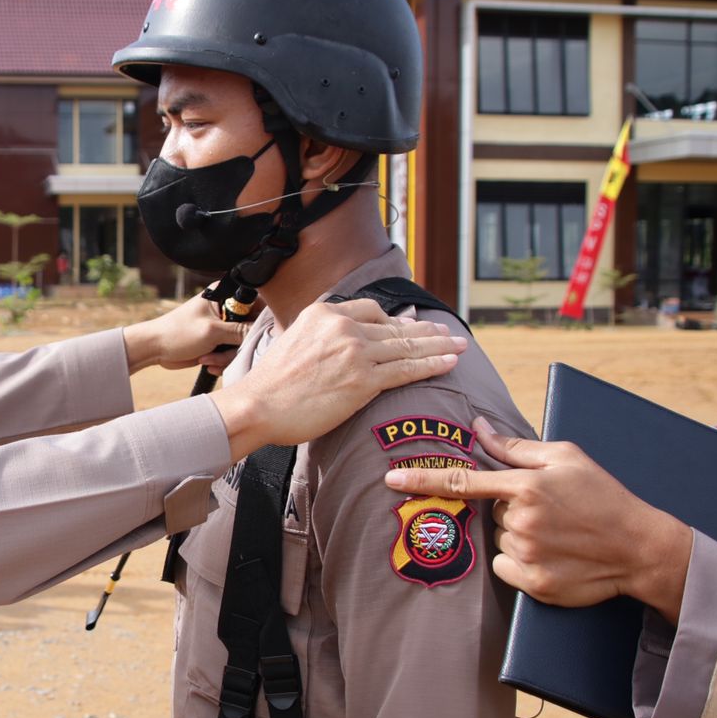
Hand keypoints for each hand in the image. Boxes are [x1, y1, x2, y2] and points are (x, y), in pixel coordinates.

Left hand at [122, 287, 251, 374]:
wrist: (156, 349)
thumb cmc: (177, 333)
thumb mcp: (212, 331)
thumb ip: (239, 331)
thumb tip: (262, 332)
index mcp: (224, 295)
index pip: (255, 304)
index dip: (257, 321)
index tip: (252, 336)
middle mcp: (226, 309)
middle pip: (250, 328)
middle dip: (236, 346)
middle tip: (219, 353)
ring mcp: (223, 327)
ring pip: (242, 345)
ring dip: (226, 357)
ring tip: (207, 358)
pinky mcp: (219, 343)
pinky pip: (232, 354)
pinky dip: (221, 361)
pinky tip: (206, 362)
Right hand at [211, 298, 466, 458]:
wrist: (258, 406)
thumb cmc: (271, 384)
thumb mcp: (292, 340)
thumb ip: (319, 335)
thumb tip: (338, 343)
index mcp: (324, 313)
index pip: (371, 310)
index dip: (395, 320)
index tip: (410, 327)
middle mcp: (342, 327)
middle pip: (395, 326)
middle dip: (426, 331)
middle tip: (447, 332)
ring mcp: (355, 352)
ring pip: (407, 346)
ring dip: (438, 346)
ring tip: (458, 346)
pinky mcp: (363, 380)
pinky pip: (406, 370)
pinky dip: (432, 365)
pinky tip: (449, 363)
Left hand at [382, 418, 692, 621]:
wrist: (640, 548)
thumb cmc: (603, 497)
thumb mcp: (567, 458)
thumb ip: (516, 447)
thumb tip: (479, 428)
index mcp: (526, 486)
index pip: (462, 481)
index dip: (422, 479)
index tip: (390, 479)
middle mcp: (521, 520)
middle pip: (489, 514)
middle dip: (510, 509)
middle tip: (550, 512)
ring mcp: (527, 554)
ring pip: (498, 541)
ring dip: (518, 536)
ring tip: (557, 534)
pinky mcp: (534, 584)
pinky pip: (507, 569)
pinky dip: (522, 563)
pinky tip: (553, 556)